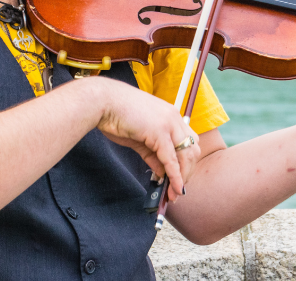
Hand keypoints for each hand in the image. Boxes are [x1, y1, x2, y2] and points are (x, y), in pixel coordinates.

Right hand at [91, 77, 200, 201]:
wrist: (103, 102)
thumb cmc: (117, 116)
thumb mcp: (140, 138)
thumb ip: (153, 154)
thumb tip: (163, 172)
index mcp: (171, 115)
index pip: (188, 142)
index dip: (186, 163)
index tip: (179, 179)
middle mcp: (174, 118)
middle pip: (192, 150)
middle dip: (187, 173)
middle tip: (178, 190)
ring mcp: (169, 123)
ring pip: (186, 155)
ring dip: (182, 177)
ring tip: (174, 193)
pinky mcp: (160, 132)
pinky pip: (171, 159)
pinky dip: (174, 176)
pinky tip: (173, 187)